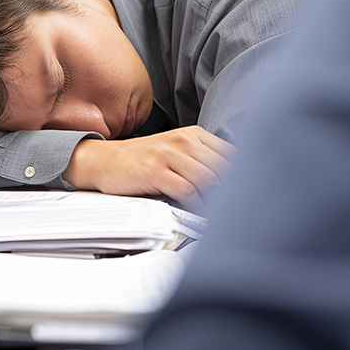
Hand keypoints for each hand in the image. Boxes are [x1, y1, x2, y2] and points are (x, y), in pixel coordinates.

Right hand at [61, 125, 235, 206]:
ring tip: (215, 213)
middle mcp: (183, 141)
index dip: (243, 176)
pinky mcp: (155, 171)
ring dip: (214, 201)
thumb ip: (201, 160)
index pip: (232, 154)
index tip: (246, 193)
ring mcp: (169, 154)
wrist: (103, 160)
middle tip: (234, 209)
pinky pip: (187, 191)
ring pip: (209, 179)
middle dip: (231, 191)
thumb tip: (232, 181)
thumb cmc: (140, 160)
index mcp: (193, 135)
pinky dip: (195, 205)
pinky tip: (195, 210)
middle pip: (224, 168)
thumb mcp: (174, 151)